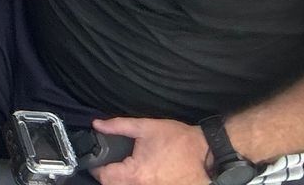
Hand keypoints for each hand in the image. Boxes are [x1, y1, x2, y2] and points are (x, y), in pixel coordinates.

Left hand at [90, 117, 209, 184]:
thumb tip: (97, 125)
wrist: (207, 154)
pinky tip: (137, 175)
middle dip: (108, 175)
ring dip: (121, 181)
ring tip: (123, 168)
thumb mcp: (146, 127)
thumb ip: (118, 126)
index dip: (96, 166)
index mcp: (136, 174)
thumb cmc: (179, 141)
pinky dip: (134, 183)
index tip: (96, 157)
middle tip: (109, 162)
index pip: (104, 176)